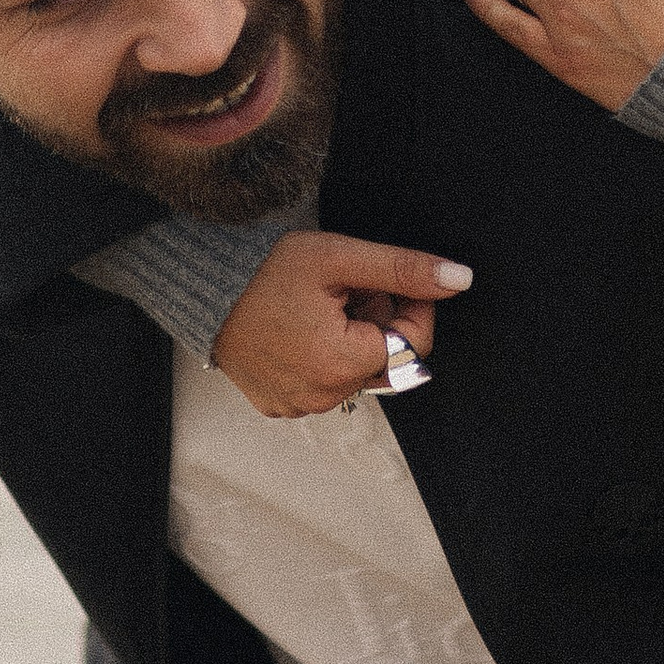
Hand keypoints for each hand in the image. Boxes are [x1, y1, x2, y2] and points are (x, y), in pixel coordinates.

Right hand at [211, 229, 473, 418]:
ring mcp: (297, 406)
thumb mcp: (340, 257)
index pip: (414, 343)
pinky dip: (322, 357)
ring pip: (354, 373)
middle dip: (378, 322)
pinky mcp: (278, 406)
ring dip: (351, 340)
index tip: (391, 279)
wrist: (202, 285)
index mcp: (341, 364)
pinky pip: (322, 385)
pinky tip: (300, 328)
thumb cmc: (263, 269)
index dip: (413, 306)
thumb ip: (403, 269)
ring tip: (319, 306)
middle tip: (346, 289)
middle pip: (383, 360)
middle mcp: (321, 397)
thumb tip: (461, 280)